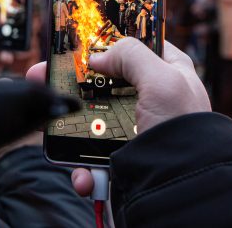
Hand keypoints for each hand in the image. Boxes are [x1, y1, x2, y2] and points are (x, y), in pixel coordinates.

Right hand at [26, 38, 210, 195]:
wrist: (181, 188)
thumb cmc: (183, 129)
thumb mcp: (162, 80)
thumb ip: (132, 56)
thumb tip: (100, 57)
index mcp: (170, 71)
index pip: (138, 46)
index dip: (111, 43)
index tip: (82, 45)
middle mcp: (154, 97)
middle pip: (108, 82)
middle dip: (78, 83)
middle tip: (48, 79)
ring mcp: (137, 127)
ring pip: (95, 118)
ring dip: (73, 125)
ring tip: (52, 126)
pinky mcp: (125, 155)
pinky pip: (95, 155)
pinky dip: (84, 165)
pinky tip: (84, 172)